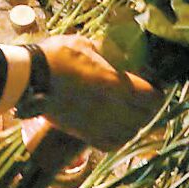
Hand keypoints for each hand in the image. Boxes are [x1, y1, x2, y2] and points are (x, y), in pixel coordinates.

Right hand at [36, 35, 160, 149]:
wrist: (31, 79)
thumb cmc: (58, 56)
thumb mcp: (88, 43)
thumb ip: (109, 49)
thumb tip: (124, 49)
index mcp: (116, 84)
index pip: (153, 97)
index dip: (157, 90)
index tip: (154, 84)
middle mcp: (113, 108)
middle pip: (146, 116)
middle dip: (148, 106)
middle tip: (143, 96)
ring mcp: (99, 124)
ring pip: (131, 132)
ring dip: (136, 122)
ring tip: (130, 111)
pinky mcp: (85, 134)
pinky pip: (112, 144)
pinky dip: (119, 137)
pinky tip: (116, 126)